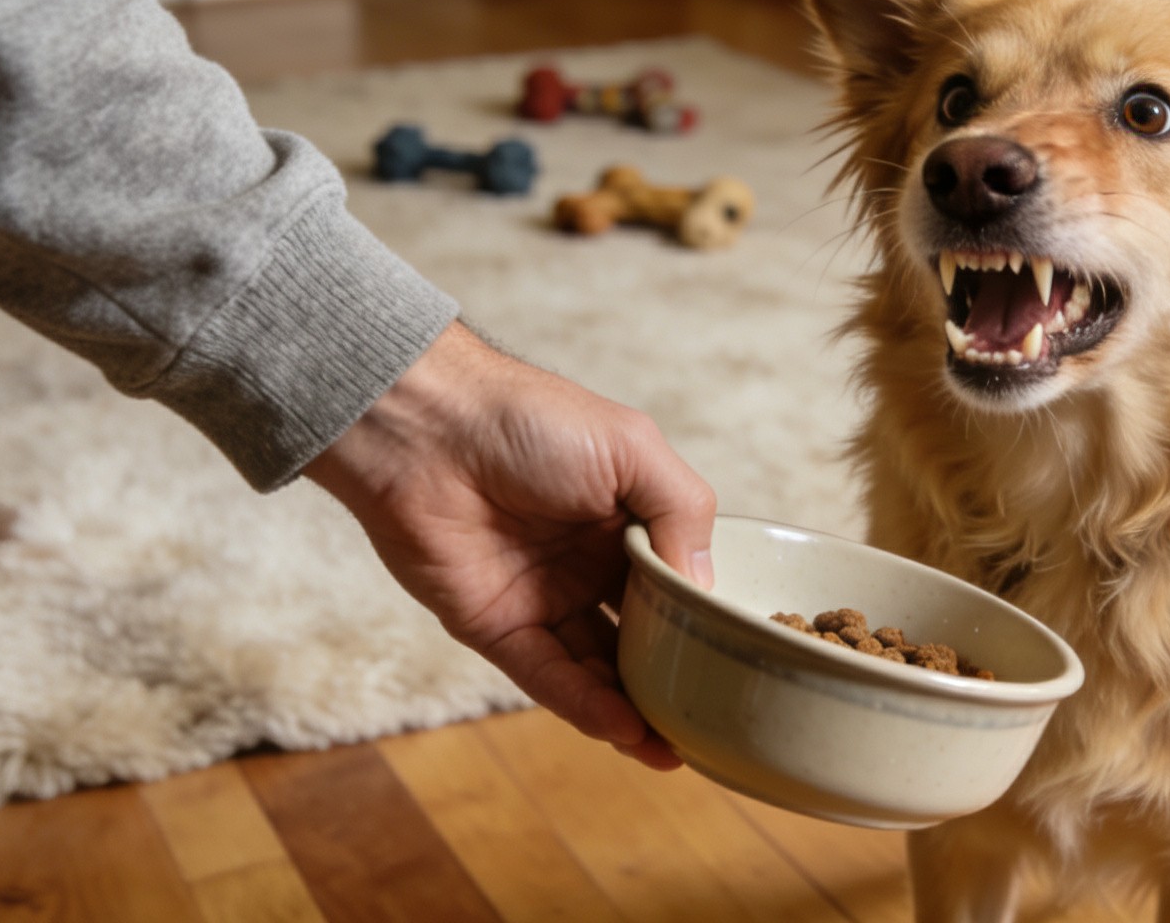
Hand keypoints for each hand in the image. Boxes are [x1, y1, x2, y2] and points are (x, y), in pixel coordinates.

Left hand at [304, 322, 716, 769]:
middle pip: (640, 637)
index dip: (704, 624)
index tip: (742, 663)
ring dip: (633, 711)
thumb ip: (682, 511)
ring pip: (597, 669)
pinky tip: (623, 727)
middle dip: (674, 681)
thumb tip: (708, 586)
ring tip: (671, 749)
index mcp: (624, 520)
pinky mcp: (496, 625)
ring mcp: (542, 599)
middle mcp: (586, 565)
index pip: (676, 584)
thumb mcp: (632, 448)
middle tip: (713, 724)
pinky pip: (546, 675)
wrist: (428, 428)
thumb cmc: (529, 419)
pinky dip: (585, 704)